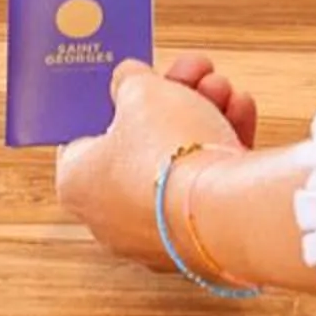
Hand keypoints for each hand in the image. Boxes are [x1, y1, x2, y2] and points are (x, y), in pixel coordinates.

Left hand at [56, 55, 260, 269]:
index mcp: (75, 182)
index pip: (87, 133)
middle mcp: (108, 216)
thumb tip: (129, 80)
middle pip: (140, 142)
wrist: (223, 208)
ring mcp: (155, 234)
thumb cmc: (167, 152)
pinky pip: (204, 187)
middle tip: (192, 74)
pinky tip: (239, 111)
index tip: (138, 79)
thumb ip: (129, 81)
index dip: (115, 100)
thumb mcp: (141, 90)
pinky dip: (220, 148)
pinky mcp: (196, 241)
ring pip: (177, 162)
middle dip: (172, 100)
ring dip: (202, 115)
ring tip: (222, 88)